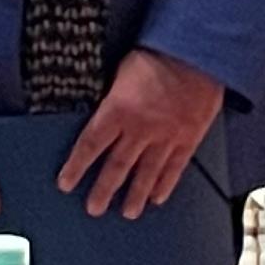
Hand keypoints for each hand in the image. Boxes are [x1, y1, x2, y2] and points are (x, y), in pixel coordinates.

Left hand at [56, 46, 225, 218]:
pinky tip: (157, 197)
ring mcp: (166, 136)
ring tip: (128, 212)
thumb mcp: (121, 70)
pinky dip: (165, 184)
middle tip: (94, 208)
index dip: (77, 167)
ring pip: (146, 173)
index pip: (91, 144)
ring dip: (135, 195)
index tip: (66, 183)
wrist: (198, 52)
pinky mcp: (188, 138)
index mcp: (118, 109)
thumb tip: (100, 111)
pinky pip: (174, 167)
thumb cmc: (158, 53)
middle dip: (104, 190)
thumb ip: (112, 97)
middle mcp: (140, 129)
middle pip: (117, 166)